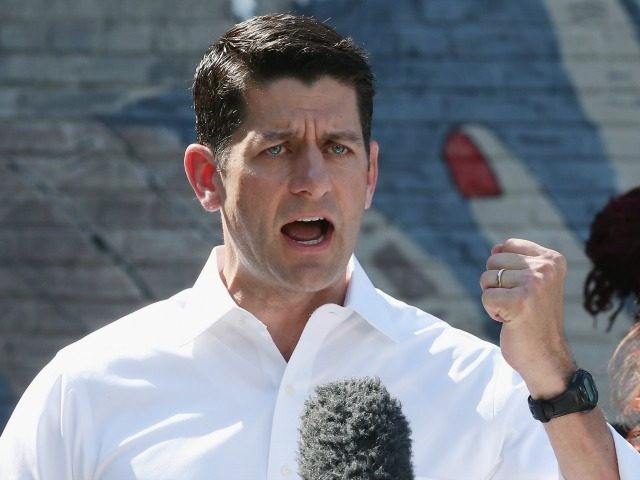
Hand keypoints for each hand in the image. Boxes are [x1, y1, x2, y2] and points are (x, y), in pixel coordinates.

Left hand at [480, 238, 575, 397]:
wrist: (547, 358)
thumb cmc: (535, 320)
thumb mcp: (532, 283)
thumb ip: (516, 261)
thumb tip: (495, 248)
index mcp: (553, 259)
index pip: (508, 245)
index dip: (506, 270)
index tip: (524, 290)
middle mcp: (546, 268)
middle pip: (494, 261)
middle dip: (497, 285)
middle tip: (519, 304)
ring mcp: (534, 284)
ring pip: (486, 279)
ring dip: (494, 299)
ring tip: (516, 312)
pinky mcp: (519, 302)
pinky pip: (485, 297)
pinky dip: (492, 312)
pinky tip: (511, 321)